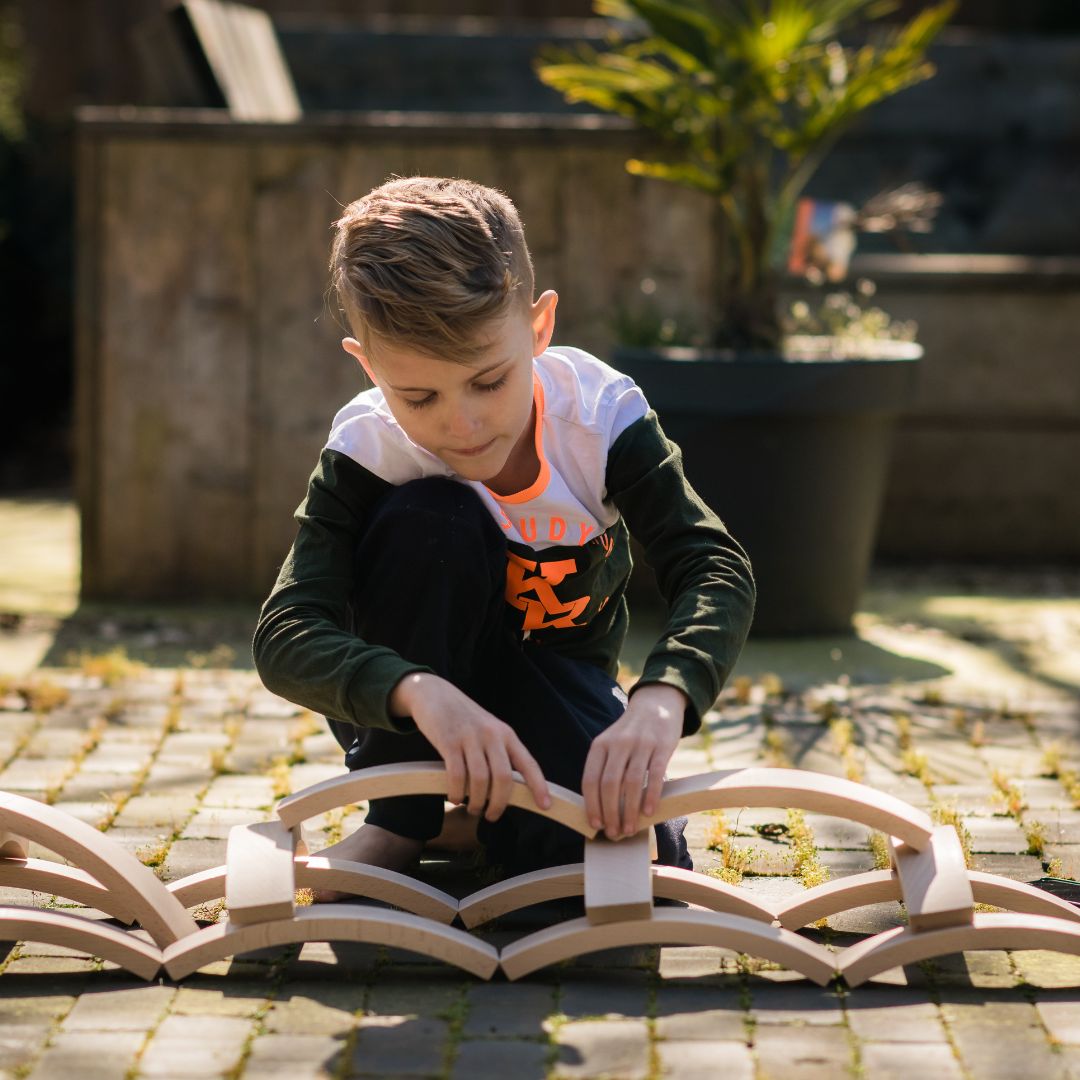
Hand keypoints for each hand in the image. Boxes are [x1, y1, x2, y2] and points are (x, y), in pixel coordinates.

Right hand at [390, 672, 550, 821]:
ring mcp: (470, 737)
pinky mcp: (448, 742)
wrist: (435, 693)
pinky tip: (455, 797)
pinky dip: (457, 793)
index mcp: (506, 734)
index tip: (545, 806)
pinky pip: (457, 775)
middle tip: (492, 816)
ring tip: (472, 809)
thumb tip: (508, 789)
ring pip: (480, 780)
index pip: (528, 763)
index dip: (539, 786)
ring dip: (476, 802)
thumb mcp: (488, 729)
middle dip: (499, 803)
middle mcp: (492, 735)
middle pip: (503, 777)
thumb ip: (499, 752)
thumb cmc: (464, 718)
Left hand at [581, 683, 685, 839]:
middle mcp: (618, 743)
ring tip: (630, 829)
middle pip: (609, 784)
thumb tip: (600, 808)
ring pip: (631, 783)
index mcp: (600, 745)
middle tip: (614, 832)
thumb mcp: (610, 743)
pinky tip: (649, 812)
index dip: (591, 805)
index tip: (595, 825)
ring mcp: (640, 744)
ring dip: (629, 810)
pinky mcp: (662, 746)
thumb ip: (605, 768)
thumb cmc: (630, 733)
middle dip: (610, 813)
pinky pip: (655, 774)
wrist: (656, 704)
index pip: (590, 779)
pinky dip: (651, 796)